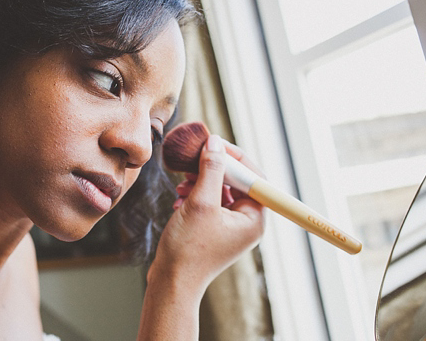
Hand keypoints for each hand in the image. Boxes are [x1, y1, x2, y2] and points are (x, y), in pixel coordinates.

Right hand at [149, 134, 264, 293]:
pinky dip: (195, 195)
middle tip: (193, 161)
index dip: (235, 158)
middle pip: (237, 182)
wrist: (171, 282)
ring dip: (201, 182)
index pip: (254, 177)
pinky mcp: (214, 230)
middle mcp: (247, 223)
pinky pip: (210, 202)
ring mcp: (231, 227)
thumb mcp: (200, 203)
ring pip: (220, 190)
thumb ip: (210, 170)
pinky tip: (179, 198)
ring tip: (182, 185)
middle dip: (213, 170)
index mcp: (253, 219)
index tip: (214, 144)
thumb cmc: (188, 249)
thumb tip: (215, 143)